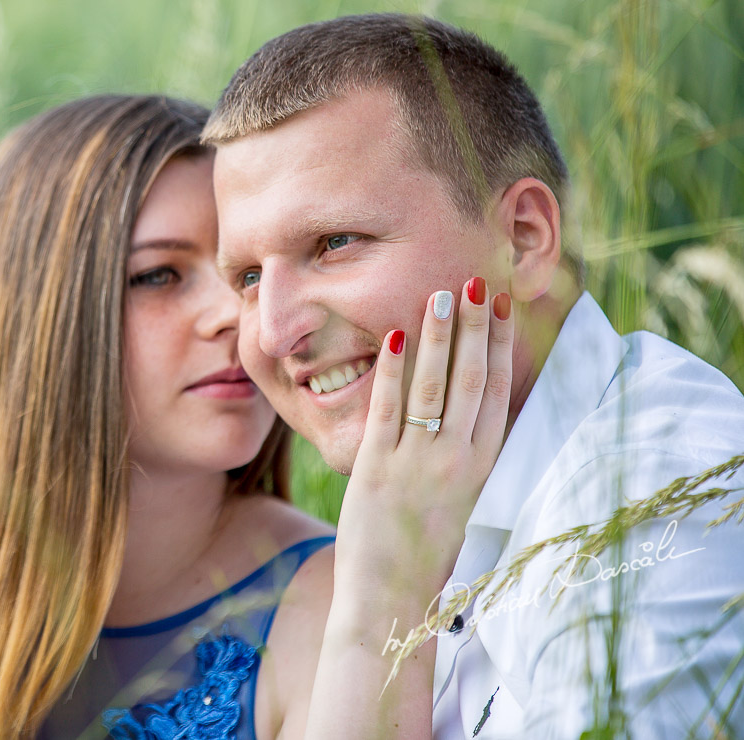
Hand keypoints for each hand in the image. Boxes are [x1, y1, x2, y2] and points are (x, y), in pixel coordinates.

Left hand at [332, 279, 514, 616]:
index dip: (501, 346)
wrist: (393, 598)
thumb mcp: (463, 498)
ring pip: (432, 387)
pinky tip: (393, 336)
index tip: (503, 308)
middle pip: (471, 380)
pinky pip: (387, 409)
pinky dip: (392, 370)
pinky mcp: (376, 469)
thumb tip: (472, 408)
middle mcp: (456, 461)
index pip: (497, 393)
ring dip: (438, 337)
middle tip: (477, 282)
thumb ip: (467, 454)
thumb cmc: (426, 550)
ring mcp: (416, 463)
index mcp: (483, 468)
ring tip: (441, 295)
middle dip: (476, 328)